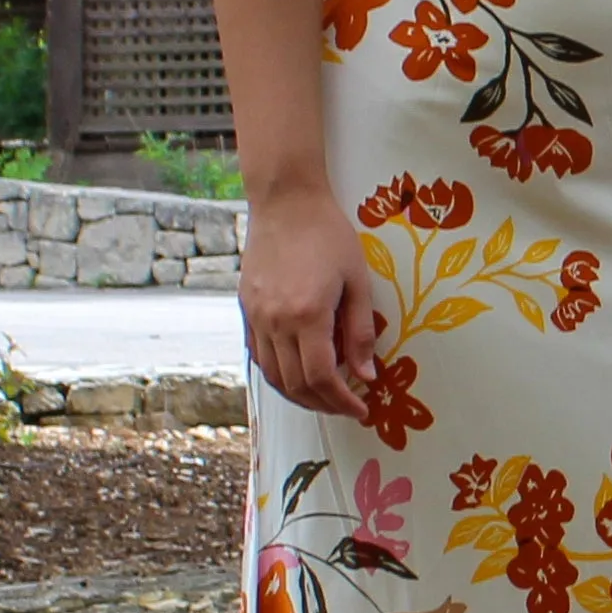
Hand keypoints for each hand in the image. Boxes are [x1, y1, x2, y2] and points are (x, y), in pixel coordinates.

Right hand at [238, 180, 379, 419]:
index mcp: (308, 314)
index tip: (361, 410)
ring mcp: (256, 317)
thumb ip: (360, 332)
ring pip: (273, 376)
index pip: (322, 377)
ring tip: (324, 397)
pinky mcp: (245, 309)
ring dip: (299, 395)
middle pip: (296, 384)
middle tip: (346, 408)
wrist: (285, 202)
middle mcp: (276, 321)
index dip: (342, 401)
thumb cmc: (328, 235)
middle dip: (323, 404)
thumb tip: (366, 376)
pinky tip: (296, 374)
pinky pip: (258, 356)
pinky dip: (278, 375)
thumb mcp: (357, 281)